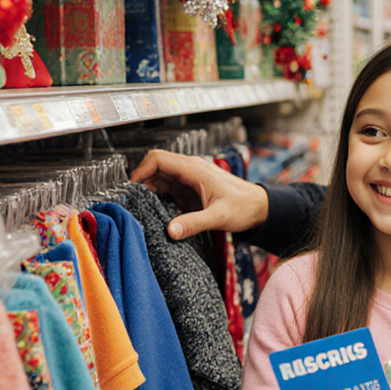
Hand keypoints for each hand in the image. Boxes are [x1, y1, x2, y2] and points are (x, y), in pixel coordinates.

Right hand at [128, 149, 268, 238]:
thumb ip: (193, 223)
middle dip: (141, 180)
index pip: (157, 159)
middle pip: (155, 166)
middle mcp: (189, 170)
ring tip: (139, 206)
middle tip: (132, 199)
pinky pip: (167, 188)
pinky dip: (157, 196)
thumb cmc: (244, 207)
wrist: (258, 208)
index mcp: (194, 169)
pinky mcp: (190, 190)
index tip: (132, 188)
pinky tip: (155, 210)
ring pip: (159, 177)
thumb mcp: (218, 216)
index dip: (141, 170)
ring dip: (148, 189)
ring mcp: (188, 179)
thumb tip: (170, 231)